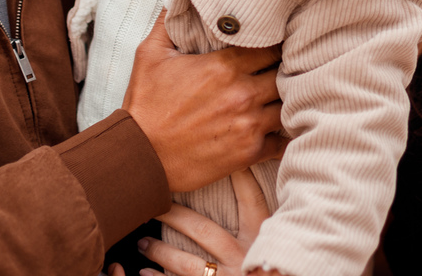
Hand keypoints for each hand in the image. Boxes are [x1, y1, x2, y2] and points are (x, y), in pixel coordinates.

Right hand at [123, 14, 283, 191]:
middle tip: (283, 70)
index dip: (276, 45)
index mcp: (224, 67)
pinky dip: (284, 135)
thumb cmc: (145, 105)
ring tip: (281, 97)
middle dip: (284, 71)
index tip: (274, 45)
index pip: (271, 48)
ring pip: (287, 106)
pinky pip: (282, 142)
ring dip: (285, 101)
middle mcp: (242, 94)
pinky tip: (279, 129)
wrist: (139, 155)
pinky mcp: (247, 153)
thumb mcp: (150, 55)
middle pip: (285, 75)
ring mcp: (248, 125)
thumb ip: (168, 22)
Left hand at [136, 169, 273, 275]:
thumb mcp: (279, 249)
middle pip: (204, 230)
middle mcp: (246, 261)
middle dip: (174, 215)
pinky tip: (144, 275)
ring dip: (160, 252)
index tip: (217, 158)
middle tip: (153, 204)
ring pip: (187, 264)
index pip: (251, 201)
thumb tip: (253, 180)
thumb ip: (268, 226)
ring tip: (142, 242)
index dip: (238, 176)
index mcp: (263, 243)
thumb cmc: (279, 270)